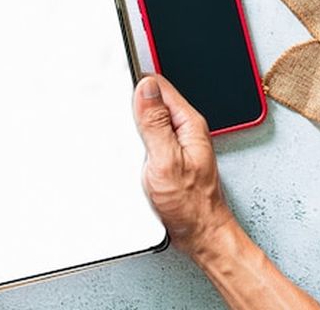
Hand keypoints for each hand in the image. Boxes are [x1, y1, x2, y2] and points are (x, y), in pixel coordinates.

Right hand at [133, 75, 234, 257]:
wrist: (201, 234)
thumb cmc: (190, 205)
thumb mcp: (167, 161)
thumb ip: (155, 123)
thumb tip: (145, 89)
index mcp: (189, 124)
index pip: (160, 86)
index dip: (136, 86)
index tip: (118, 92)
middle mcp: (185, 130)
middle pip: (153, 102)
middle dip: (132, 107)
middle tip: (120, 123)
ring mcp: (178, 144)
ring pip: (149, 121)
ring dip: (134, 127)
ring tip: (127, 140)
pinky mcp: (170, 157)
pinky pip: (150, 139)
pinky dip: (137, 143)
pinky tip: (132, 154)